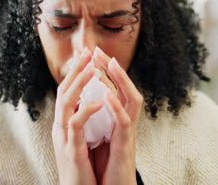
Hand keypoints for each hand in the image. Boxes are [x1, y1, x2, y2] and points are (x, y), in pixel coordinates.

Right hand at [52, 47, 102, 184]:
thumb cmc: (81, 169)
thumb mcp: (80, 141)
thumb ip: (82, 122)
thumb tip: (88, 102)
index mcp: (64, 124)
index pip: (67, 92)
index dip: (75, 73)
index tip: (86, 55)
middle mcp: (60, 128)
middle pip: (63, 92)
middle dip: (75, 71)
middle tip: (87, 52)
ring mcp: (63, 138)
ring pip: (66, 104)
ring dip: (79, 84)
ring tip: (92, 68)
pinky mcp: (71, 150)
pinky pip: (76, 126)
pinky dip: (87, 111)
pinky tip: (100, 100)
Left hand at [92, 46, 143, 184]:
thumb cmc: (105, 167)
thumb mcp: (98, 137)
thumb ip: (96, 119)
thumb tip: (85, 101)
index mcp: (115, 120)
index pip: (111, 89)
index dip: (102, 71)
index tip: (89, 54)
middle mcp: (125, 123)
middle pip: (124, 89)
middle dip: (112, 68)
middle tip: (98, 50)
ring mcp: (128, 133)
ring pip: (131, 100)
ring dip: (121, 81)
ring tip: (109, 63)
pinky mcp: (126, 146)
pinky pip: (124, 123)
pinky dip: (116, 107)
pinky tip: (106, 95)